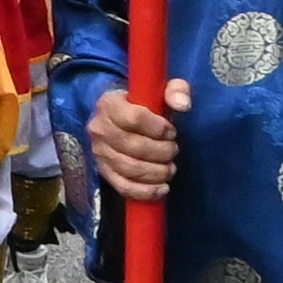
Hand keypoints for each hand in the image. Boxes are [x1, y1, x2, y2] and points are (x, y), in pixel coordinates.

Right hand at [89, 78, 186, 198]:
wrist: (118, 118)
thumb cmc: (143, 104)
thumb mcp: (159, 90)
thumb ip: (175, 90)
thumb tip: (183, 104)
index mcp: (109, 104)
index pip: (134, 119)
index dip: (158, 128)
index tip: (171, 131)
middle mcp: (99, 129)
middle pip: (133, 146)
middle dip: (161, 152)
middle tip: (174, 149)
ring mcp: (99, 153)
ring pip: (129, 168)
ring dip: (157, 172)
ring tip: (170, 168)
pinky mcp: (104, 172)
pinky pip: (123, 187)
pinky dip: (146, 192)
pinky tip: (162, 188)